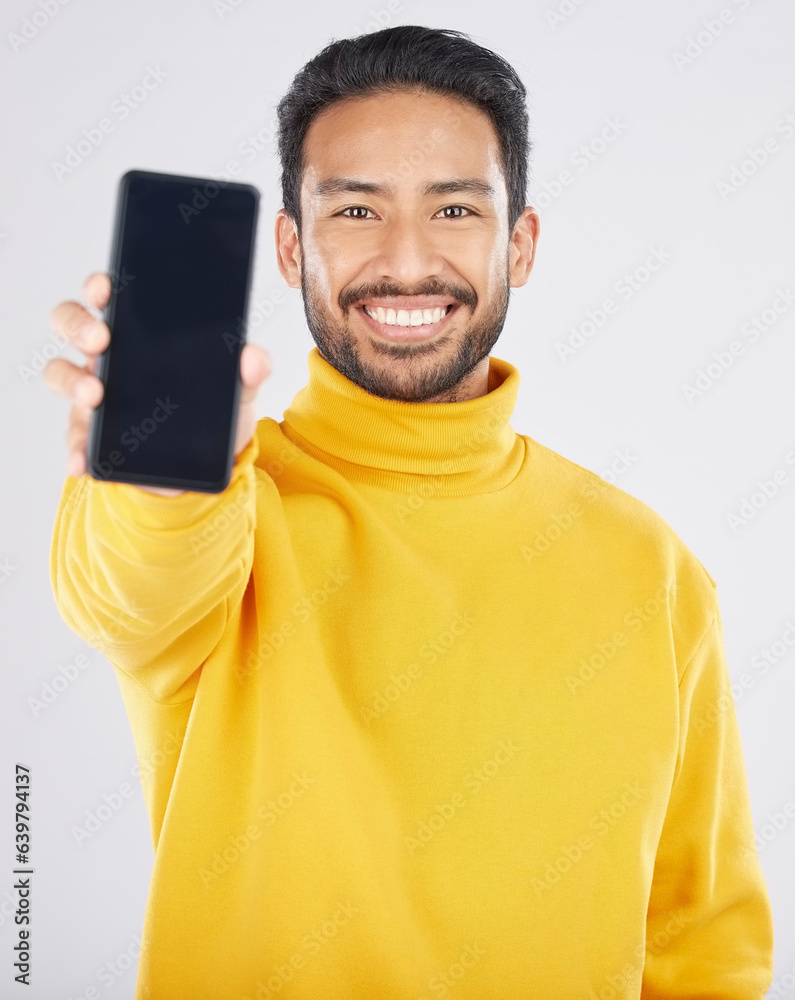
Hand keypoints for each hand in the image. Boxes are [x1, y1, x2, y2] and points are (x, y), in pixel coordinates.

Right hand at [44, 272, 270, 496]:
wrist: (207, 467)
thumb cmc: (213, 415)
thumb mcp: (238, 392)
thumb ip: (249, 372)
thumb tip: (253, 356)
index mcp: (139, 333)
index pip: (108, 296)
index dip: (100, 285)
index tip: (107, 288)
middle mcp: (108, 356)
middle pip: (71, 323)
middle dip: (78, 325)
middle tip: (101, 340)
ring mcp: (93, 393)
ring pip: (60, 373)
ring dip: (71, 381)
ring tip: (94, 396)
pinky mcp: (91, 434)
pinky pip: (74, 437)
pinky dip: (75, 448)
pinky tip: (83, 459)